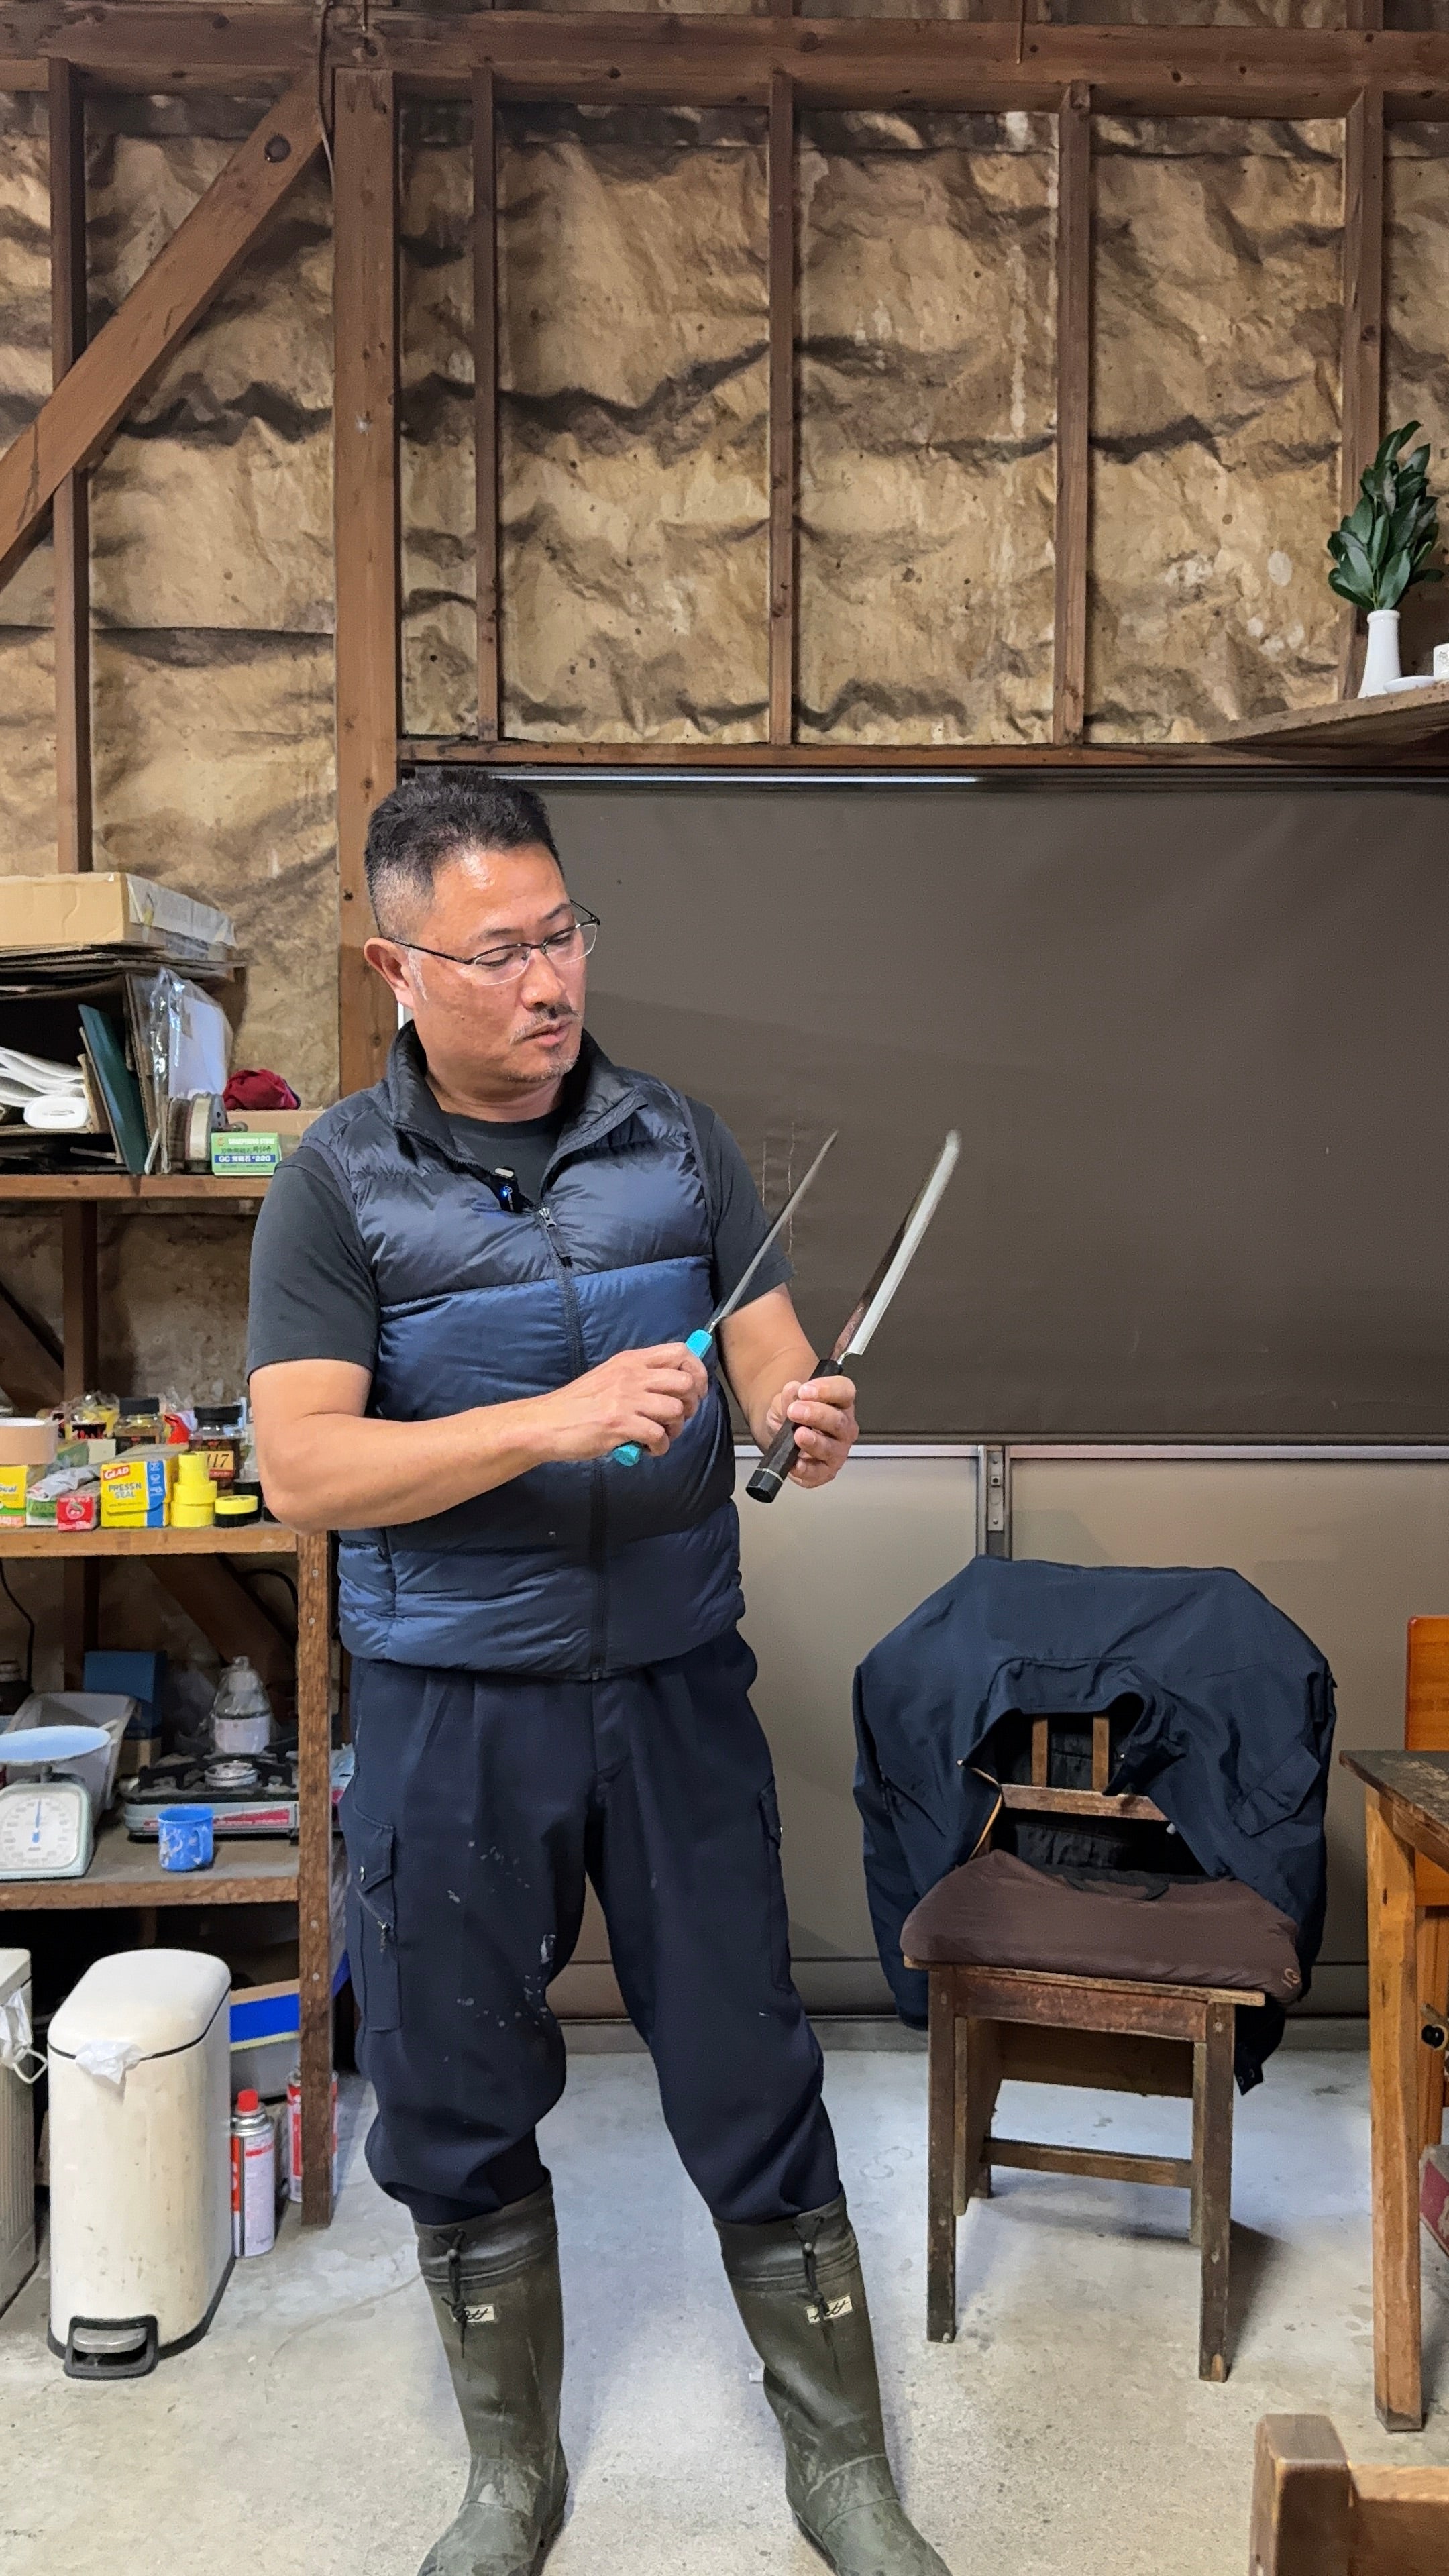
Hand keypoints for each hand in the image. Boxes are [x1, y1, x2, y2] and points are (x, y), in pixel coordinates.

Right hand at [533, 1343, 708, 1464]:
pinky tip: (646, 1449)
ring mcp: (626, 1399)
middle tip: (677, 1418)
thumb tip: (675, 1383)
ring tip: (659, 1436)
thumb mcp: (610, 1377)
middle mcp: (631, 1375)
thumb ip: (639, 1376)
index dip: (697, 1371)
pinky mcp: (620, 1424)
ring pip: (676, 1410)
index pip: (680, 1352)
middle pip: (685, 1381)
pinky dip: (660, 1448)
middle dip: (690, 1404)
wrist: (547, 1422)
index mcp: (631, 1361)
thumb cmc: (579, 1404)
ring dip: (675, 1429)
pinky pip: (659, 1436)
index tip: (696, 1390)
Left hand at [761, 1372, 857, 1488]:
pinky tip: (795, 1463)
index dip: (827, 1389)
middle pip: (838, 1420)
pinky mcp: (826, 1471)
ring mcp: (837, 1451)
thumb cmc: (792, 1419)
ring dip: (813, 1441)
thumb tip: (792, 1390)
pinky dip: (806, 1469)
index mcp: (839, 1403)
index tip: (804, 1391)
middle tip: (794, 1411)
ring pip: (831, 1447)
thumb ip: (788, 1397)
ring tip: (798, 1435)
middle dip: (816, 1414)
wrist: (781, 1442)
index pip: (844, 1391)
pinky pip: (818, 1472)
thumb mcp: (784, 1403)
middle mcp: (844, 1427)